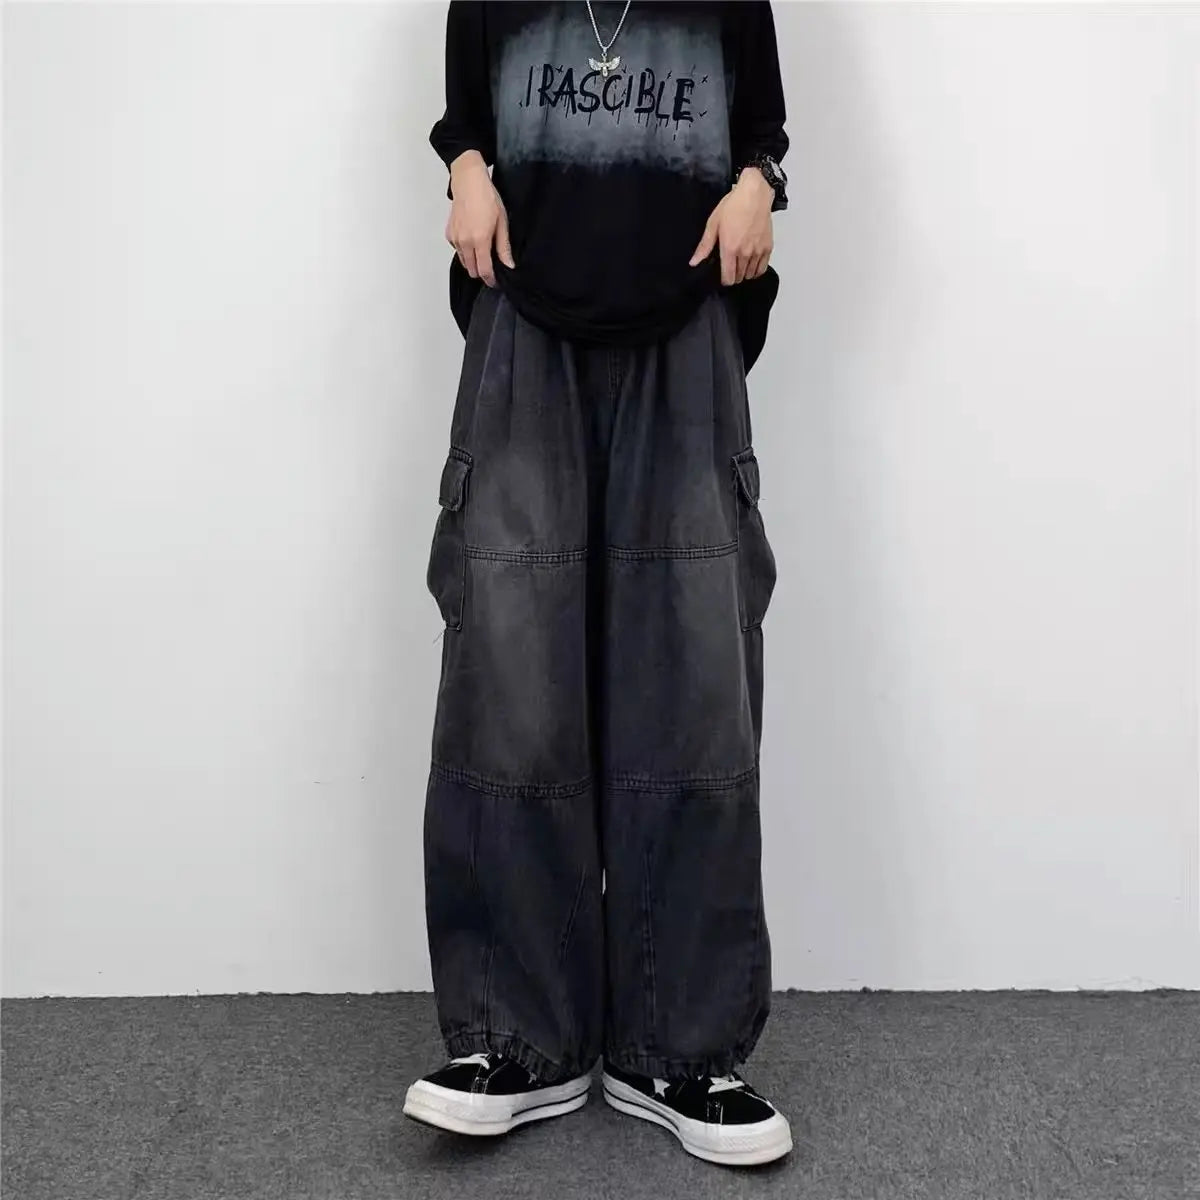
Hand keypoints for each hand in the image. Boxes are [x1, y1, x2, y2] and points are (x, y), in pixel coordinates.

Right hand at [445, 150, 513, 287]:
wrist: (468, 182)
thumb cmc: (487, 198)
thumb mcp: (502, 222)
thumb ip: (504, 247)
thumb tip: (509, 265)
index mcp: (479, 240)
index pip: (484, 270)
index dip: (491, 279)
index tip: (496, 281)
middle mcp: (465, 243)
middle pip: (472, 271)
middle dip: (482, 272)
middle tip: (492, 265)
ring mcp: (455, 239)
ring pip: (464, 262)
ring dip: (473, 262)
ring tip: (483, 251)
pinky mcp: (449, 234)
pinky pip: (458, 251)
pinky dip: (465, 251)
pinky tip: (473, 241)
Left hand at [689, 167, 774, 285]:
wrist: (754, 194)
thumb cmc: (734, 205)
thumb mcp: (713, 224)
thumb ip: (705, 246)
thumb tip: (694, 262)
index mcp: (729, 249)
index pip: (728, 278)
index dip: (724, 280)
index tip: (723, 276)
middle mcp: (745, 253)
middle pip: (739, 278)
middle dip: (734, 276)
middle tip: (731, 267)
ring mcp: (758, 251)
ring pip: (750, 274)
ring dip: (745, 273)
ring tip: (740, 264)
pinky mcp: (768, 247)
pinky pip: (762, 268)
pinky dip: (756, 269)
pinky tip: (751, 264)